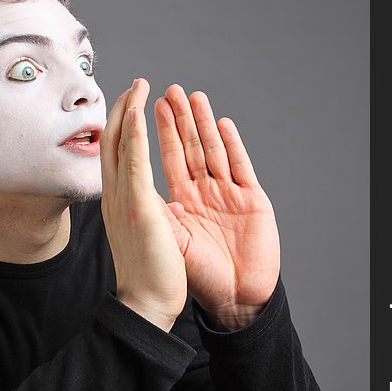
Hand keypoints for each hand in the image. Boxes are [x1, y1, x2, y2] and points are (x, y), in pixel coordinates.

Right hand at [100, 79, 186, 332]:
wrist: (145, 304)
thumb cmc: (149, 276)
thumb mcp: (146, 237)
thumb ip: (150, 216)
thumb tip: (165, 206)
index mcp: (120, 204)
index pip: (117, 157)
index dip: (123, 128)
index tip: (132, 106)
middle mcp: (116, 197)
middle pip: (113, 143)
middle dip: (123, 110)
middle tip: (135, 85)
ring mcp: (123, 200)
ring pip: (121, 146)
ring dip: (129, 112)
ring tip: (139, 86)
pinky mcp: (138, 206)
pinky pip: (135, 162)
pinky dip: (134, 134)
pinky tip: (137, 111)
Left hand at [154, 85, 279, 330]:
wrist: (229, 300)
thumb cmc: (194, 276)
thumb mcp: (168, 240)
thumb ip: (155, 210)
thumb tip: (139, 183)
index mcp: (177, 200)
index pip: (162, 157)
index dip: (155, 131)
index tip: (144, 104)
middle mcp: (201, 192)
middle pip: (187, 147)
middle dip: (178, 118)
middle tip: (169, 90)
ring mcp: (227, 194)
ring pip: (212, 150)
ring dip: (202, 123)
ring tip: (194, 96)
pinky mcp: (251, 201)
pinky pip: (240, 167)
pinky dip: (232, 145)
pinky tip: (223, 125)